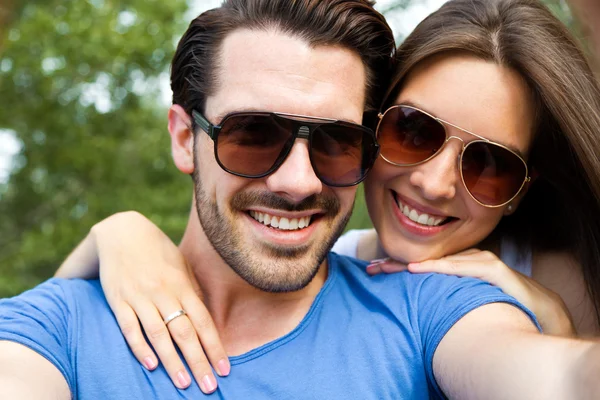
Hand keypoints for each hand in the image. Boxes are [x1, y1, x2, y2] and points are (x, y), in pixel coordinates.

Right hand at [90, 211, 228, 392]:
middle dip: (198, 361)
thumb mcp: (181, 267)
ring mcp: (140, 297)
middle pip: (184, 332)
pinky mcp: (118, 300)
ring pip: (159, 334)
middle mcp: (164, 292)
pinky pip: (129, 327)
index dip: (215, 346)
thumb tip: (205, 319)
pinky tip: (150, 365)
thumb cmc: (158, 253)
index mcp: (182, 285)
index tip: (225, 368)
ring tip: (183, 383)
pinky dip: (139, 347)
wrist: (122, 232)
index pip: (203, 321)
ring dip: (172, 361)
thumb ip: (192, 292)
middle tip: (209, 387)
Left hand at [366, 249, 575, 336]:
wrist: (546, 313)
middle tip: (371, 269)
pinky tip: (415, 269)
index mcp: (464, 268)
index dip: (400, 267)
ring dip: (411, 264)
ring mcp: (484, 263)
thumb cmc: (506, 308)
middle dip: (398, 263)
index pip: (427, 265)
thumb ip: (450, 299)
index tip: (375, 271)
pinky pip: (461, 268)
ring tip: (385, 269)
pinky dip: (438, 267)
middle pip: (429, 260)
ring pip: (440, 261)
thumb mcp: (470, 303)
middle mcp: (472, 261)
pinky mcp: (496, 271)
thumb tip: (424, 309)